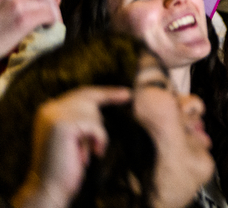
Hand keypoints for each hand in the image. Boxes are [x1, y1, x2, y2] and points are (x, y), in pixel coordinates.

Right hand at [11, 86, 131, 207]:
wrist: (49, 187)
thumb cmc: (64, 164)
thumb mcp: (72, 136)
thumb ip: (79, 118)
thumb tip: (100, 105)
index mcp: (48, 110)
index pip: (80, 93)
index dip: (103, 92)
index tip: (124, 92)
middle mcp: (49, 109)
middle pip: (89, 96)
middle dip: (110, 95)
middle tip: (128, 95)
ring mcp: (55, 116)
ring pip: (94, 114)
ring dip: (96, 135)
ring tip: (85, 151)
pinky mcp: (64, 126)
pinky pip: (96, 127)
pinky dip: (99, 140)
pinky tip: (92, 154)